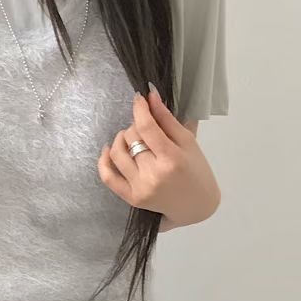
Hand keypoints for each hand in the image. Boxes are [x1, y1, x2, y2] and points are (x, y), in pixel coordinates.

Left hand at [97, 86, 220, 229]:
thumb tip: (150, 96)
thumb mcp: (188, 142)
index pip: (147, 127)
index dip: (139, 109)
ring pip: (118, 153)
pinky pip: (108, 177)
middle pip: (131, 138)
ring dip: (121, 139)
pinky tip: (109, 150)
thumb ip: (167, 119)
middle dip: (136, 126)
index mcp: (172, 159)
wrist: (196, 205)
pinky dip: (104, 161)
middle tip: (145, 127)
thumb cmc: (196, 171)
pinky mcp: (132, 198)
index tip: (139, 99)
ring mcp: (141, 188)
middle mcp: (154, 175)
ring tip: (131, 138)